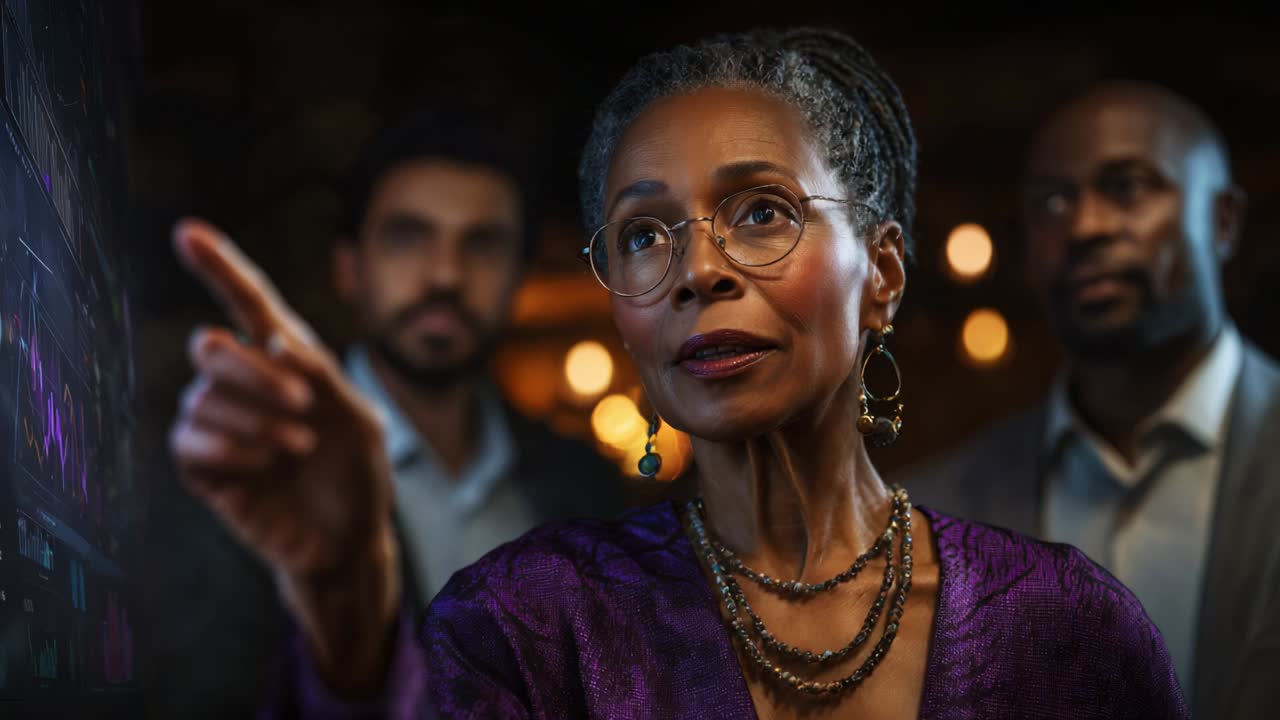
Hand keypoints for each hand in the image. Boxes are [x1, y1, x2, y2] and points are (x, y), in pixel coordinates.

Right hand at [168, 218, 398, 695]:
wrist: (348, 542)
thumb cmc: (358, 477)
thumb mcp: (362, 423)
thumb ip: (325, 377)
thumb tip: (272, 340)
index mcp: (289, 361)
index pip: (248, 303)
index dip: (219, 267)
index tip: (187, 232)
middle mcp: (246, 385)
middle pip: (211, 348)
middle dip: (253, 372)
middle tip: (304, 403)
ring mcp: (220, 425)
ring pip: (203, 397)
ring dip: (256, 419)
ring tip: (299, 446)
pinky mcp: (203, 467)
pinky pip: (189, 441)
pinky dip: (231, 448)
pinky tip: (267, 464)